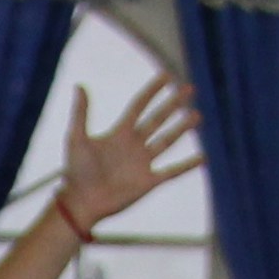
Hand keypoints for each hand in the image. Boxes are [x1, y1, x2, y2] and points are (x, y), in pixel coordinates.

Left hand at [51, 74, 202, 239]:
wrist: (81, 202)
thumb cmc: (75, 172)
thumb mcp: (76, 138)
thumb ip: (80, 112)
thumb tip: (79, 85)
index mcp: (119, 134)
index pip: (139, 107)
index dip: (151, 91)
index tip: (166, 76)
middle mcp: (134, 146)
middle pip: (158, 119)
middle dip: (173, 104)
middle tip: (189, 88)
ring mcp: (143, 163)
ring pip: (168, 141)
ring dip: (182, 128)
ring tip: (198, 115)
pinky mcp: (148, 182)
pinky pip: (172, 172)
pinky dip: (187, 165)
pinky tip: (203, 157)